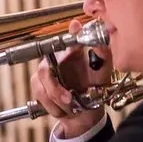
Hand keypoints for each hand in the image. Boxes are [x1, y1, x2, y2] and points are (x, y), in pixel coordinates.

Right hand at [30, 19, 112, 137]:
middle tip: (69, 99)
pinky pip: (40, 95)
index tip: (75, 26)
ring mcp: (45, 72)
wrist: (85, 114)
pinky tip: (63, 109)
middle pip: (46, 69)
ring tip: (70, 106)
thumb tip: (101, 41)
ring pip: (43, 86)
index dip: (72, 32)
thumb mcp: (103, 76)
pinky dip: (53, 106)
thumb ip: (103, 57)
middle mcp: (57, 60)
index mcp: (74, 54)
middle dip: (56, 89)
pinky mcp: (38, 85)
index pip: (71, 39)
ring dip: (57, 100)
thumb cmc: (94, 92)